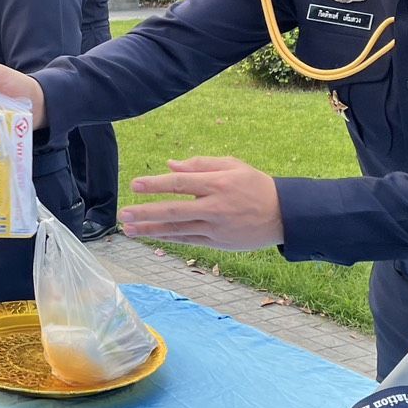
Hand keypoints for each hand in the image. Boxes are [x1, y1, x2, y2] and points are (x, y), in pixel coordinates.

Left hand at [121, 157, 283, 248]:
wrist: (283, 214)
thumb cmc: (254, 184)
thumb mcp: (232, 165)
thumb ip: (200, 164)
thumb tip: (170, 165)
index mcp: (218, 183)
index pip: (180, 183)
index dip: (155, 184)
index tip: (135, 185)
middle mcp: (215, 207)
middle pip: (174, 210)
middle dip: (146, 212)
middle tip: (124, 213)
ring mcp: (216, 227)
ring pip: (177, 229)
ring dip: (151, 229)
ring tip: (129, 228)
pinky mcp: (218, 242)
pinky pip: (188, 240)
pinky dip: (168, 238)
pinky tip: (151, 235)